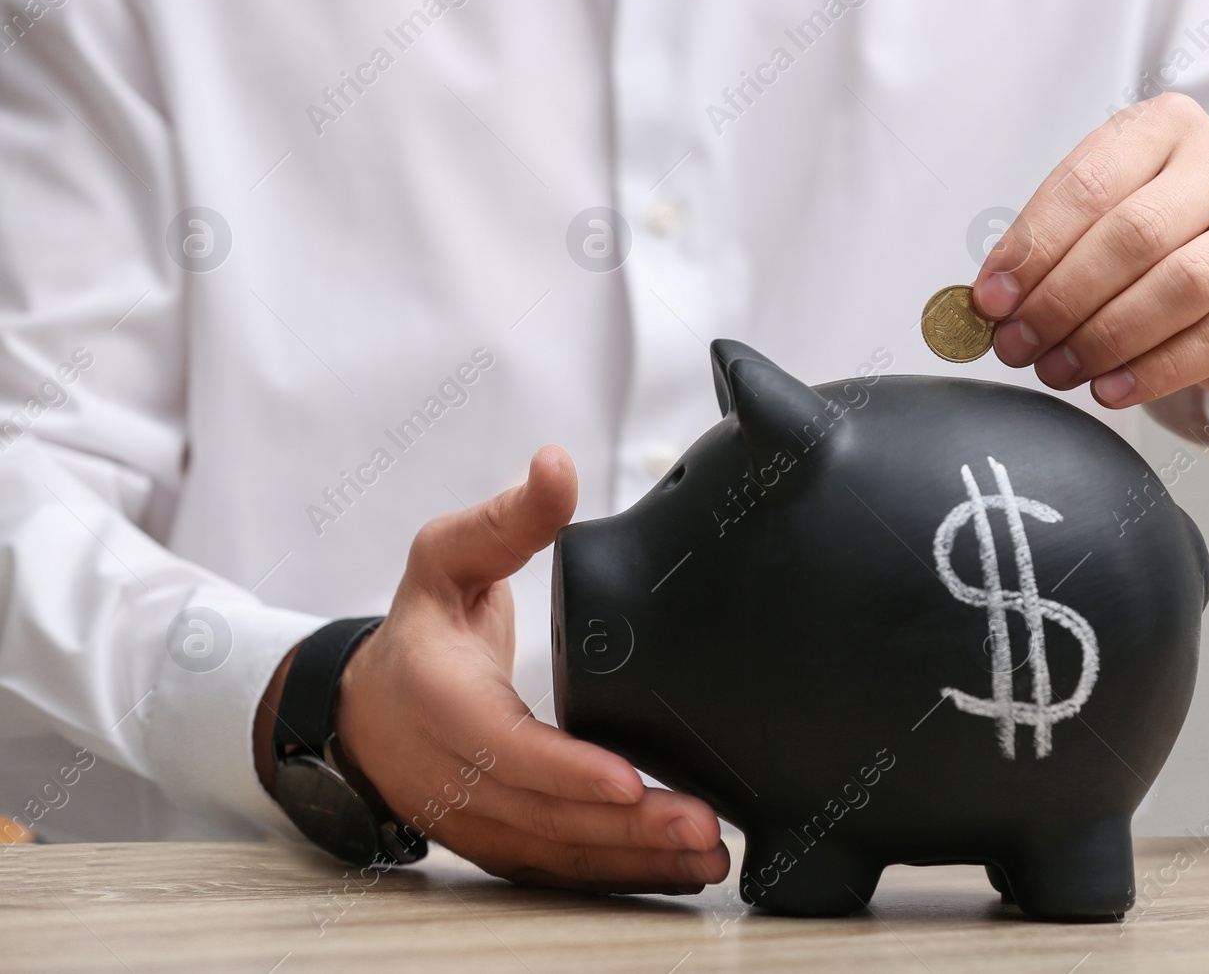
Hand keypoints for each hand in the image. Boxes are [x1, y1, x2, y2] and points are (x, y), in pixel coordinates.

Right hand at [255, 446, 728, 892]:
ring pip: (553, 853)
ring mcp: (471, 817)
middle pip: (541, 813)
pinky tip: (675, 873)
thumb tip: (555, 465)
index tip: (629, 780)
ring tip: (705, 856)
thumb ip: (507, 518)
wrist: (369, 704)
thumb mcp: (448, 556)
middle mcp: (450, 771)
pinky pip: (556, 870)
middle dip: (624, 826)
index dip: (565, 769)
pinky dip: (615, 876)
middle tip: (701, 826)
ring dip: (632, 862)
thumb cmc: (420, 628)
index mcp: (437, 699)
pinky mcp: (495, 842)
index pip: (503, 745)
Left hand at [972, 92, 1208, 429]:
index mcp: (1168, 127)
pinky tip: (1110, 389)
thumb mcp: (1103, 225)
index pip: (1088, 183)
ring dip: (1104, 338)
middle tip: (1019, 346)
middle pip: (1133, 234)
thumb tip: (990, 301)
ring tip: (1057, 370)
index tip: (991, 300)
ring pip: (1179, 285)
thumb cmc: (1164, 249)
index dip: (1032, 247)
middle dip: (1062, 298)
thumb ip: (1051, 250)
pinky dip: (1154, 370)